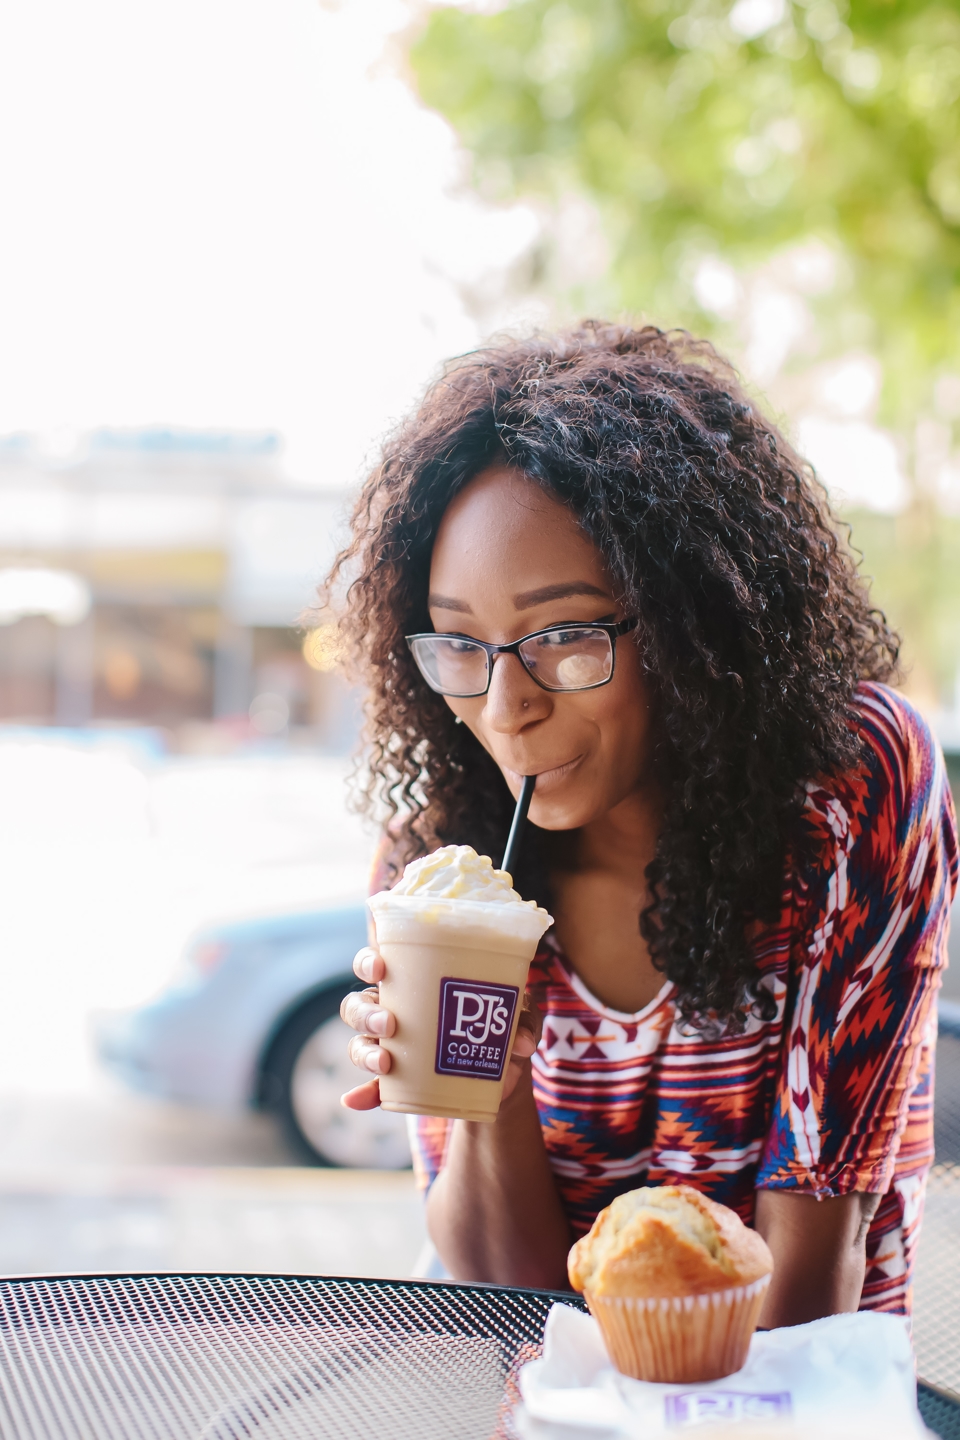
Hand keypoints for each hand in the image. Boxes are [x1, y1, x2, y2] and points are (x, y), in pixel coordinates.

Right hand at [339, 946, 543, 1113]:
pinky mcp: (398, 1081)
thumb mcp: (519, 1018)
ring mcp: (391, 1046)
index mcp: (415, 983)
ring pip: (359, 1042)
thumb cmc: (503, 1028)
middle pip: (358, 1004)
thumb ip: (523, 1023)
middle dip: (366, 1012)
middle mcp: (394, 1010)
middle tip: (390, 1022)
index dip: (369, 962)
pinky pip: (372, 1087)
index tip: (381, 967)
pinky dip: (363, 1094)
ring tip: (385, 1062)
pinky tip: (355, 1101)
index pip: (376, 964)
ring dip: (365, 1051)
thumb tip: (522, 1044)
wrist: (502, 1076)